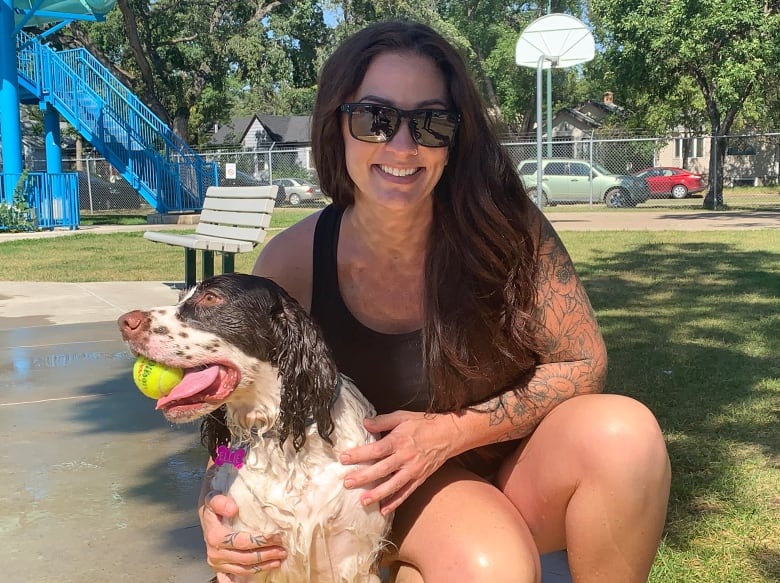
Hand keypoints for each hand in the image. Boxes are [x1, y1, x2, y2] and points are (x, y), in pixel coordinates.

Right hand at [199, 491, 286, 579]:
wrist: (206, 512)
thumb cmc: (213, 503)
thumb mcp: (213, 496)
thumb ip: (220, 501)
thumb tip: (232, 509)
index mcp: (214, 537)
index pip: (242, 542)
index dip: (261, 541)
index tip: (276, 536)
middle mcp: (215, 553)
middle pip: (245, 558)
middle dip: (266, 555)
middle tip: (283, 549)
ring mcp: (217, 563)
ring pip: (244, 569)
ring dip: (263, 566)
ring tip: (279, 559)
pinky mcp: (220, 567)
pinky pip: (237, 575)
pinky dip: (251, 574)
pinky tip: (264, 570)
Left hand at [340, 411, 454, 513]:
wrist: (448, 435)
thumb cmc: (423, 424)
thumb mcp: (403, 416)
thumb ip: (383, 420)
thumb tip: (365, 423)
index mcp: (399, 440)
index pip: (376, 450)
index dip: (359, 455)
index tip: (344, 458)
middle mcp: (406, 457)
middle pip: (382, 469)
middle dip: (363, 477)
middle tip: (347, 483)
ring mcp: (413, 470)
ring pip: (393, 485)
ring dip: (378, 494)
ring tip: (362, 501)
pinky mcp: (419, 479)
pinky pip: (406, 493)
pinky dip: (395, 502)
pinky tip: (384, 510)